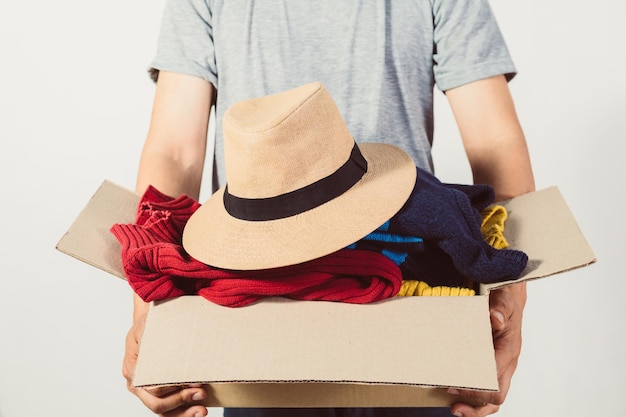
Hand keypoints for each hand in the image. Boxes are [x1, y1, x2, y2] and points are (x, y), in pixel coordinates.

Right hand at [123, 314, 208, 416]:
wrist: (149, 325)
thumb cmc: (151, 325)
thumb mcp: (149, 325)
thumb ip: (154, 334)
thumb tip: (168, 340)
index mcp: (133, 367)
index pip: (151, 385)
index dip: (174, 386)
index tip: (194, 381)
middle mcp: (136, 383)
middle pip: (156, 402)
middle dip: (181, 400)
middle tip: (202, 392)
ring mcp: (144, 391)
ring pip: (161, 410)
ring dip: (182, 413)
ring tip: (202, 410)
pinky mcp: (155, 394)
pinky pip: (166, 410)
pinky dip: (181, 413)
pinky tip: (196, 411)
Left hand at [448, 281, 526, 416]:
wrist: (509, 297)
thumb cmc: (505, 300)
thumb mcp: (503, 299)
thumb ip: (500, 308)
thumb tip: (495, 319)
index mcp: (509, 350)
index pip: (496, 380)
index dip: (476, 388)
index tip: (455, 385)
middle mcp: (508, 363)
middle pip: (497, 395)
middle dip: (475, 404)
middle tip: (452, 405)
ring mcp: (503, 366)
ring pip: (495, 397)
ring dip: (476, 407)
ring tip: (455, 408)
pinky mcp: (496, 365)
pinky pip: (490, 388)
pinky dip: (476, 397)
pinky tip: (459, 395)